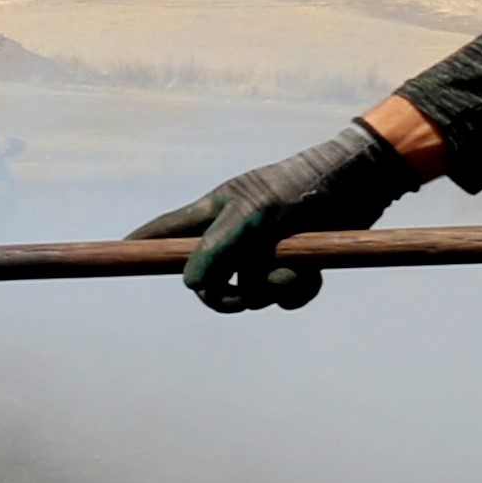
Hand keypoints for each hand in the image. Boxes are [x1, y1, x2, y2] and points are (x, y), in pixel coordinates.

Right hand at [147, 118, 419, 311]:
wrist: (362, 184)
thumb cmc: (302, 188)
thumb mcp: (255, 215)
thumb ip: (218, 248)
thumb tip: (189, 285)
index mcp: (216, 212)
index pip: (166, 231)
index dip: (141, 245)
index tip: (119, 256)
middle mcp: (236, 234)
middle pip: (209, 279)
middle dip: (227, 293)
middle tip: (241, 298)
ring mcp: (265, 251)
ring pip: (252, 291)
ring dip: (275, 286)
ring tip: (298, 265)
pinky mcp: (295, 264)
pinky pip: (285, 296)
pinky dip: (299, 290)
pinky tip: (314, 272)